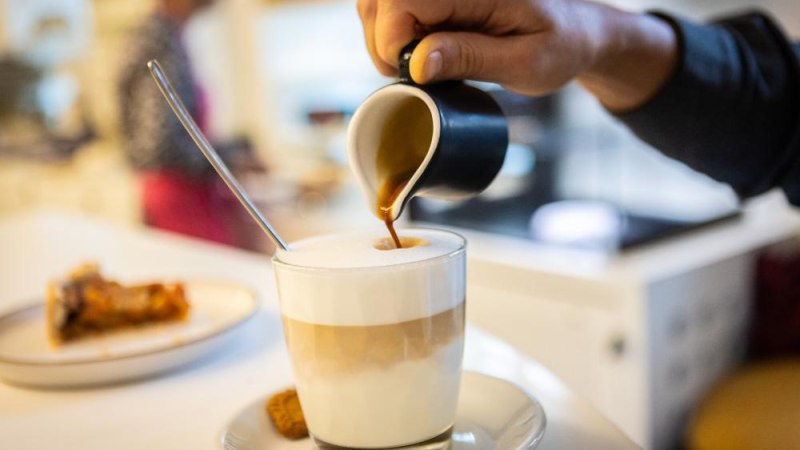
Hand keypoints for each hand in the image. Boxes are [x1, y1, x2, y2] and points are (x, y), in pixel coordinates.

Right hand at [358, 0, 677, 110]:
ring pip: (378, 1)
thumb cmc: (559, 47)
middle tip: (413, 74)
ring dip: (384, 37)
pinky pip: (391, 4)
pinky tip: (415, 50)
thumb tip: (416, 63)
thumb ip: (469, 59)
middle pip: (383, 0)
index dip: (394, 40)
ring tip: (415, 64)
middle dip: (384, 42)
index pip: (406, 0)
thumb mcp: (525, 64)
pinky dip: (391, 30)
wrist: (577, 28)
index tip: (413, 72)